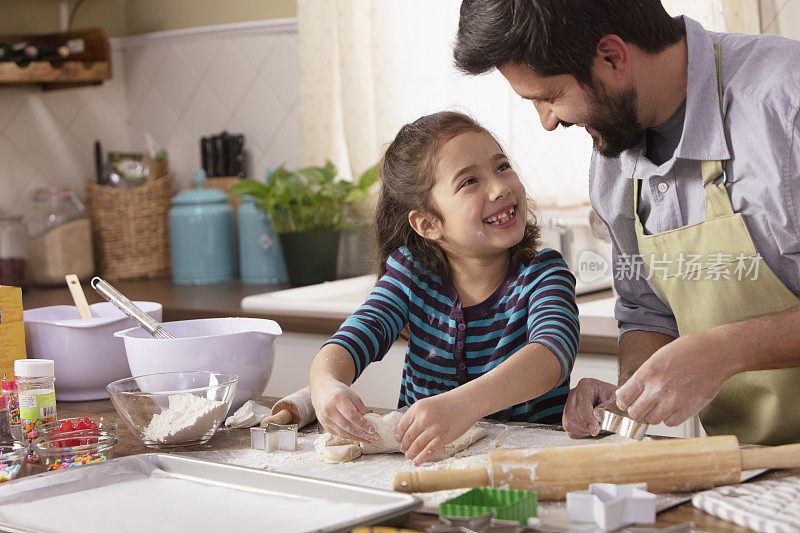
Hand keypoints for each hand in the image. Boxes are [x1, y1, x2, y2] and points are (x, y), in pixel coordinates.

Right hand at [309, 377, 376, 442]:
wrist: (323, 392)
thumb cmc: (339, 393)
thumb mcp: (353, 396)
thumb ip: (361, 409)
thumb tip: (371, 422)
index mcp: (337, 399)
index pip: (352, 415)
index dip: (363, 424)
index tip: (373, 430)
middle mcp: (329, 410)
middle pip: (347, 426)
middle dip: (362, 434)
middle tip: (373, 438)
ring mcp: (325, 419)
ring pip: (343, 433)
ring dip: (357, 438)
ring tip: (368, 440)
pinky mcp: (324, 426)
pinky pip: (339, 434)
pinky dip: (350, 437)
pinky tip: (358, 438)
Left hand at [396, 392, 476, 465]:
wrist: (467, 402)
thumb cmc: (449, 403)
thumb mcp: (429, 404)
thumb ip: (418, 415)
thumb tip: (408, 431)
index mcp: (418, 407)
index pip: (403, 425)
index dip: (400, 434)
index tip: (399, 439)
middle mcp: (424, 418)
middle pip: (409, 436)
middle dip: (404, 445)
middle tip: (403, 450)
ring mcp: (434, 428)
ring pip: (417, 445)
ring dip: (411, 453)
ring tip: (409, 456)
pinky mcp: (443, 438)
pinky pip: (429, 451)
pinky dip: (421, 458)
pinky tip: (417, 462)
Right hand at [562, 378, 616, 437]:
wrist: (616, 406)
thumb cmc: (617, 403)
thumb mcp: (618, 402)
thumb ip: (609, 407)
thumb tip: (597, 415)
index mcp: (586, 385)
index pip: (581, 404)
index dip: (587, 419)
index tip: (595, 430)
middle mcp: (575, 393)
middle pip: (571, 414)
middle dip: (584, 426)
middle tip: (598, 430)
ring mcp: (569, 405)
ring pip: (568, 423)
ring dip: (583, 430)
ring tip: (596, 428)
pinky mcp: (569, 416)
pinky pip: (569, 430)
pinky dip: (580, 433)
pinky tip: (590, 429)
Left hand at [615, 330, 732, 426]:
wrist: (716, 354)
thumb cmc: (688, 351)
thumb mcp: (658, 357)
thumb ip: (644, 376)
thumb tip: (629, 392)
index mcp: (648, 372)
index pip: (624, 397)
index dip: (623, 401)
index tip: (626, 402)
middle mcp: (658, 388)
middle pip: (635, 413)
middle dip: (636, 410)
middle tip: (641, 406)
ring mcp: (674, 400)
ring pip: (652, 420)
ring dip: (653, 415)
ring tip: (659, 405)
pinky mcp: (689, 409)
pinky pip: (671, 423)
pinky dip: (669, 418)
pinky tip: (673, 407)